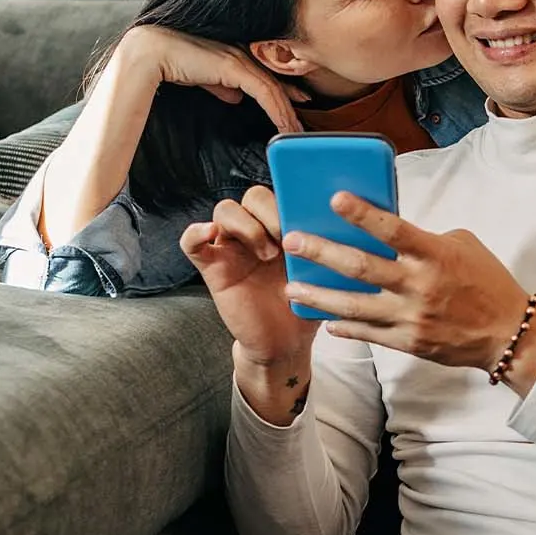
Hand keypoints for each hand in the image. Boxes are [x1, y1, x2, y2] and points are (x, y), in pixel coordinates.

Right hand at [121, 24, 311, 131]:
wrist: (152, 53)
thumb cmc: (172, 62)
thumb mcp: (203, 77)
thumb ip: (220, 84)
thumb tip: (234, 96)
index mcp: (233, 53)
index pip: (265, 73)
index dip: (283, 89)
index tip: (298, 102)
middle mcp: (241, 52)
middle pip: (274, 80)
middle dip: (291, 102)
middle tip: (302, 124)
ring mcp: (239, 58)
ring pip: (273, 88)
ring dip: (286, 112)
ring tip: (295, 131)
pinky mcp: (235, 67)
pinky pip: (264, 92)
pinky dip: (276, 110)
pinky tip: (283, 125)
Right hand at [178, 186, 317, 365]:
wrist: (285, 343)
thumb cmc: (305, 304)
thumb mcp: (322, 271)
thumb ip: (324, 243)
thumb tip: (345, 214)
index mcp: (283, 226)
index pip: (281, 191)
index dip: (291, 197)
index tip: (308, 216)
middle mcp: (256, 230)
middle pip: (253, 196)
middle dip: (272, 213)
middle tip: (289, 239)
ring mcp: (231, 247)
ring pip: (225, 210)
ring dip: (246, 226)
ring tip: (267, 255)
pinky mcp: (212, 266)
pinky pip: (190, 242)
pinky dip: (196, 232)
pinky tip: (210, 234)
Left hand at [280, 192, 535, 371]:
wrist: (508, 333)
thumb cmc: (486, 281)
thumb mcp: (461, 245)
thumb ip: (423, 238)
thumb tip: (386, 230)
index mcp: (434, 254)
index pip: (392, 229)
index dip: (362, 214)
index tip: (335, 199)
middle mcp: (419, 285)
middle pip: (360, 267)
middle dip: (322, 253)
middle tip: (292, 241)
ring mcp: (411, 316)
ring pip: (355, 306)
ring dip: (320, 296)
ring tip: (292, 289)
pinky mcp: (409, 341)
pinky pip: (368, 333)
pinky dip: (345, 327)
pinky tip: (325, 320)